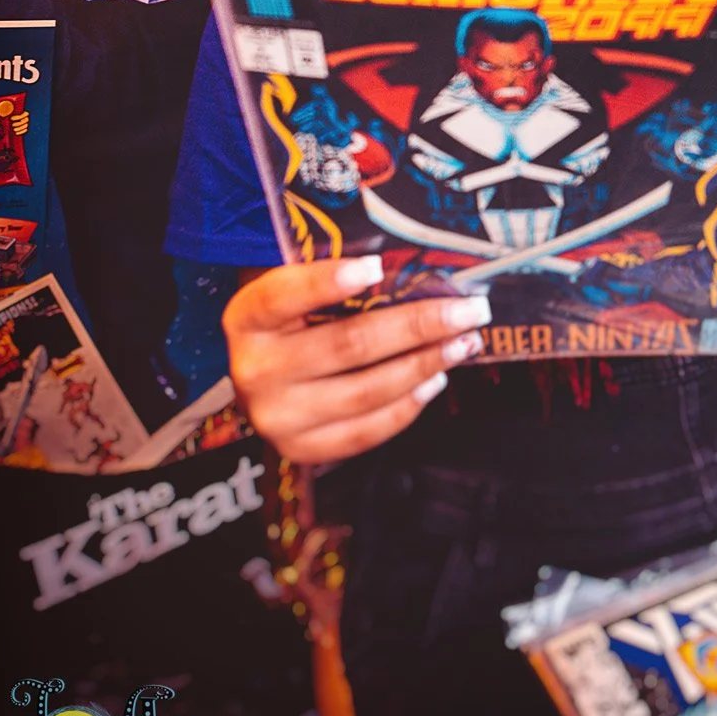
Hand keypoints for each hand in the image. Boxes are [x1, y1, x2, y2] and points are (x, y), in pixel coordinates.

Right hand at [223, 255, 489, 464]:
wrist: (260, 377)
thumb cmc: (292, 321)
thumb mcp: (296, 290)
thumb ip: (337, 277)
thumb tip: (418, 268)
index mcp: (247, 318)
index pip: (283, 295)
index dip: (327, 281)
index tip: (375, 266)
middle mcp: (255, 369)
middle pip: (348, 345)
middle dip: (418, 325)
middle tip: (469, 310)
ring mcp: (276, 416)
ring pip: (365, 392)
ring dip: (425, 365)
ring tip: (463, 344)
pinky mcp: (300, 448)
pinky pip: (365, 431)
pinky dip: (407, 406)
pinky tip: (435, 379)